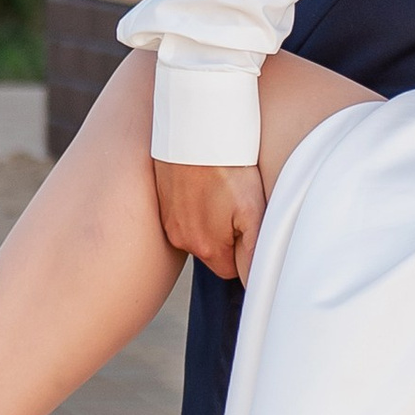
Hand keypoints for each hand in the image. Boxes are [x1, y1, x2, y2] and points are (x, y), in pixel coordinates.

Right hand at [154, 157, 267, 282]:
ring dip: (209, 219)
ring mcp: (168, 220)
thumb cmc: (227, 168)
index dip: (243, 251)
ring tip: (221, 191)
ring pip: (197, 232)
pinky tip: (204, 184)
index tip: (248, 226)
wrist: (195, 131)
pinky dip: (194, 204)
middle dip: (226, 237)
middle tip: (237, 205)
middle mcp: (182, 239)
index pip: (230, 270)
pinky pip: (182, 214)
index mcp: (205, 247)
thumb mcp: (252, 210)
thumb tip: (253, 283)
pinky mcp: (162, 201)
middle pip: (212, 252)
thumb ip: (252, 251)